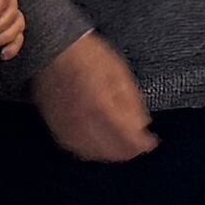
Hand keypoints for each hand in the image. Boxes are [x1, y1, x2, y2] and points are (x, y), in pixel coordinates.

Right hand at [31, 28, 155, 162]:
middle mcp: (83, 122)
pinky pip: (77, 149)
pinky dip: (92, 151)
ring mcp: (68, 127)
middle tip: (140, 144)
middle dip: (130, 150)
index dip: (143, 143)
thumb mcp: (119, 72)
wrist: (53, 51)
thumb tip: (142, 125)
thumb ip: (132, 101)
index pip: (128, 138)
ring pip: (95, 153)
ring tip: (122, 146)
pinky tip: (100, 144)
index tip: (152, 141)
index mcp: (102, 107)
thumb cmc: (87, 56)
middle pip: (112, 150)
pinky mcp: (56, 127)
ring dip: (112, 153)